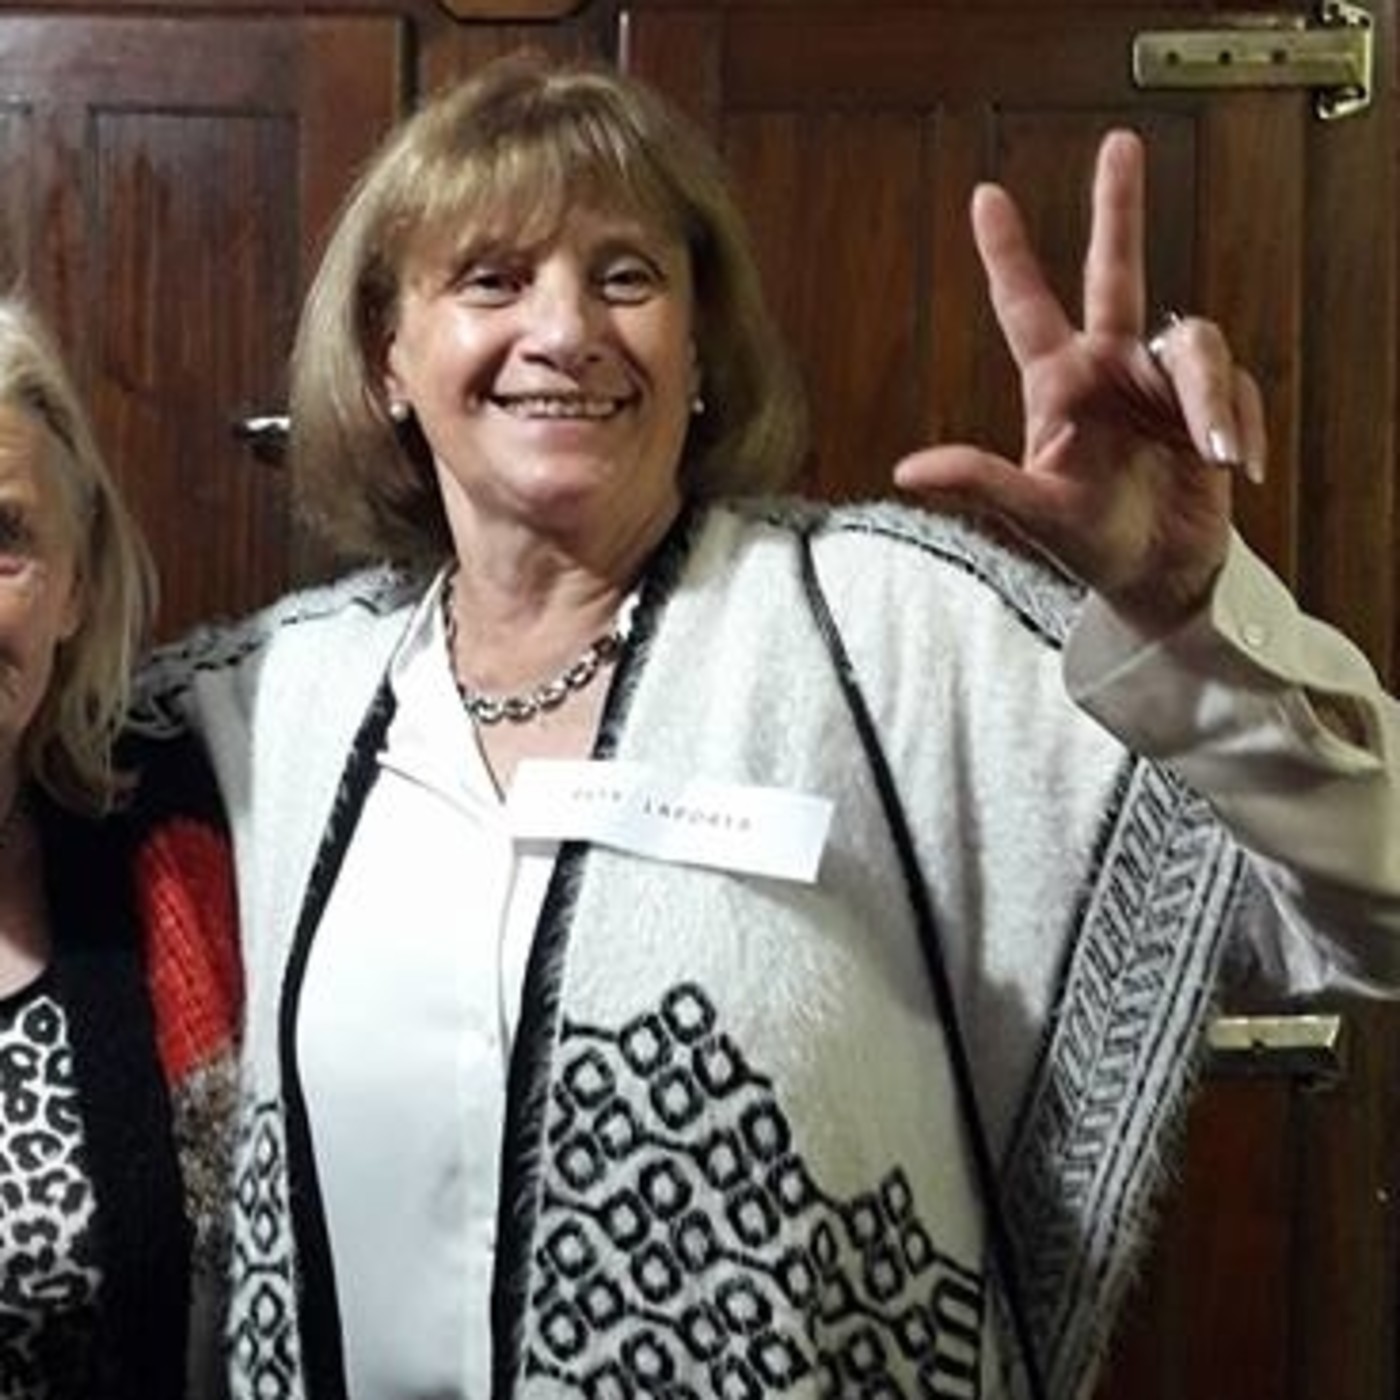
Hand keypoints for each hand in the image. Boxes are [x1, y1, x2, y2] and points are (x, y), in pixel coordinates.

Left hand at [893, 130, 1266, 633]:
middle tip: (1119, 145)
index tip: (986, 196)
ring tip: (1213, 454)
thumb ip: (979, 484)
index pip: (1025, 308)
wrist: (1159, 576)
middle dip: (1117, 209)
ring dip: (1209, 398)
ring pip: (1195, 343)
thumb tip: (906, 472)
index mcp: (1057, 386)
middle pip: (1115, 272)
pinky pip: (1237, 389)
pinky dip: (1240, 427)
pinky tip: (1240, 469)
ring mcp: (1162, 382)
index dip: (1008, 254)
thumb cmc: (1091, 544)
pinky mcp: (1212, 403)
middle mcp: (1108, 369)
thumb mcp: (1034, 514)